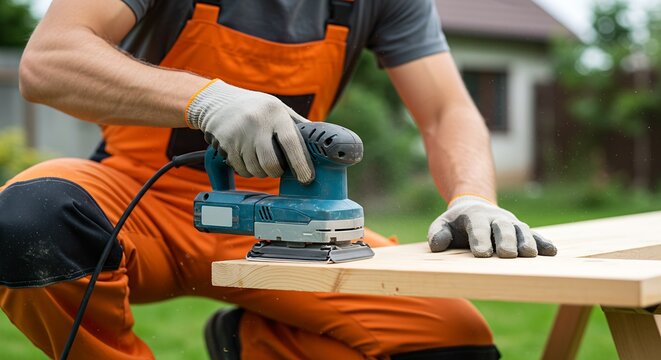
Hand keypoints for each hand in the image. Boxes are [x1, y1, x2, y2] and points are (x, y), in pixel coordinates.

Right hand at [186, 79, 313, 183]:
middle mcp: (256, 123)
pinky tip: (247, 158)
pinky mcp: (226, 145)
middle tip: (278, 169)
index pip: (290, 142)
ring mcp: (239, 135)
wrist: (217, 102)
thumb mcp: (277, 108)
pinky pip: (242, 170)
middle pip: (271, 163)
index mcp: (275, 113)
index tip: (306, 178)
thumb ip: (296, 124)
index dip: (300, 163)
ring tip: (261, 159)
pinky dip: (248, 170)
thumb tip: (318, 141)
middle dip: (277, 172)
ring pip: (256, 170)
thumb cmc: (254, 107)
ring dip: (262, 172)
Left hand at [427, 196, 556, 257]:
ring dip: (526, 242)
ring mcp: (511, 224)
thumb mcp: (442, 225)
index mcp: (474, 216)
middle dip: (505, 240)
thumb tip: (438, 245)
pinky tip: (551, 252)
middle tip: (507, 255)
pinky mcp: (522, 231)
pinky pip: (534, 235)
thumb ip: (438, 233)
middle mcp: (496, 218)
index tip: (481, 254)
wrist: (474, 208)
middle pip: (503, 227)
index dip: (480, 239)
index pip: (477, 226)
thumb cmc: (456, 223)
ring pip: (521, 230)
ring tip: (529, 255)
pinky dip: (543, 243)